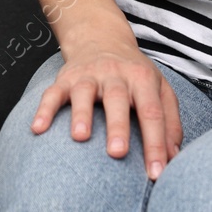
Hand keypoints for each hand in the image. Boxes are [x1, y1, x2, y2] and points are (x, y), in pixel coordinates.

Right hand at [30, 40, 183, 180]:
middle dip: (117, 127)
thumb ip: (170, 121)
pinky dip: (44, 110)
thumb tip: (173, 157)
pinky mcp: (65, 78)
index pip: (151, 112)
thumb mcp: (160, 89)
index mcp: (142, 78)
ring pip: (84, 92)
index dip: (155, 143)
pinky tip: (38, 129)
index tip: (155, 172)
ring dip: (81, 114)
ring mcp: (88, 74)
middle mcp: (115, 74)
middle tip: (117, 153)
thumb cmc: (134, 74)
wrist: (101, 38)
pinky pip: (52, 93)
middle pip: (117, 99)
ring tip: (80, 137)